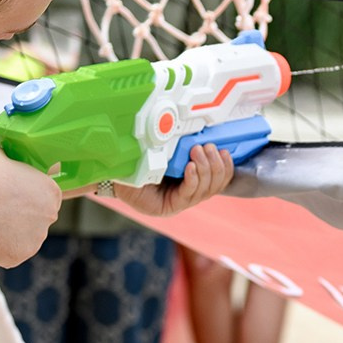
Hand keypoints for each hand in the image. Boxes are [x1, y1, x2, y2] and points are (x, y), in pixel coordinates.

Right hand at [0, 147, 60, 267]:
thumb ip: (8, 159)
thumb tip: (4, 159)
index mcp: (51, 190)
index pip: (45, 192)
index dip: (27, 191)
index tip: (11, 191)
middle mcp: (50, 216)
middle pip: (37, 215)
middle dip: (21, 212)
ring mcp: (37, 239)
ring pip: (24, 234)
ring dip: (11, 230)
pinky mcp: (20, 255)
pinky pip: (11, 250)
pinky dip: (0, 246)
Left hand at [110, 144, 234, 220]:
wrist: (116, 172)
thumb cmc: (141, 161)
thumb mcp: (169, 152)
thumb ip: (185, 148)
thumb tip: (204, 134)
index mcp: (192, 182)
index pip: (219, 180)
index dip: (226, 167)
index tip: (224, 151)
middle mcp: (188, 194)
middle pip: (215, 186)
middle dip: (215, 165)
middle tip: (207, 148)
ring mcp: (179, 203)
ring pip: (205, 190)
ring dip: (206, 169)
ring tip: (197, 152)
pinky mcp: (168, 208)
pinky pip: (188, 195)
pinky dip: (192, 179)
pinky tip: (191, 167)